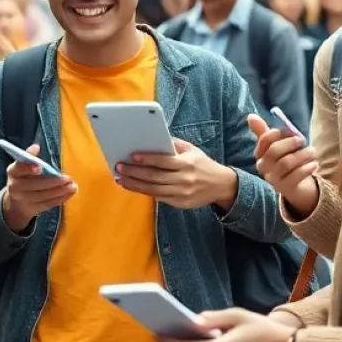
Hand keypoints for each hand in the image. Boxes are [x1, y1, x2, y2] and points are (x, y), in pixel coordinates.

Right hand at [2, 144, 76, 232]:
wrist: (16, 202)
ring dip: (60, 191)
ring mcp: (24, 200)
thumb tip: (36, 147)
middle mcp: (15, 187)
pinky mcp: (33, 209)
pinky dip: (61, 198)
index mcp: (13, 172)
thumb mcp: (23, 166)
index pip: (19, 168)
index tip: (39, 166)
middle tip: (67, 178)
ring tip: (73, 186)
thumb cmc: (24, 177)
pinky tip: (70, 193)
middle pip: (34, 185)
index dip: (28, 168)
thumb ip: (30, 157)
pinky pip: (48, 204)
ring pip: (43, 196)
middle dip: (52, 182)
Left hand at [116, 139, 236, 210]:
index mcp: (187, 163)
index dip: (148, 158)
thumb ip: (174, 145)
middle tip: (120, 167)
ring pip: (154, 190)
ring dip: (135, 185)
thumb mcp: (192, 150)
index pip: (164, 161)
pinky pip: (159, 198)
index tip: (132, 156)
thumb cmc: (203, 164)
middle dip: (135, 172)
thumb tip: (154, 138)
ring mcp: (182, 193)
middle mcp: (184, 179)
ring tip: (121, 179)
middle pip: (155, 176)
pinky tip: (133, 187)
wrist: (221, 185)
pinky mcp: (180, 203)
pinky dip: (145, 192)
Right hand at [247, 115, 319, 215]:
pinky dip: (307, 168)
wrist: (296, 186)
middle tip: (302, 140)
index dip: (277, 134)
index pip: (264, 141)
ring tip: (313, 151)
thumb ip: (265, 132)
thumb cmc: (285, 161)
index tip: (289, 131)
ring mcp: (274, 179)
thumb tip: (250, 116)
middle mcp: (264, 167)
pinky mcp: (286, 188)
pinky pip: (296, 176)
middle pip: (274, 152)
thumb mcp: (277, 146)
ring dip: (302, 155)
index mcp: (260, 154)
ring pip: (286, 163)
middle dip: (290, 143)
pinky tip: (314, 164)